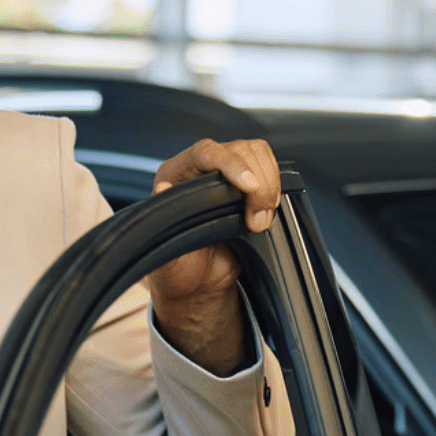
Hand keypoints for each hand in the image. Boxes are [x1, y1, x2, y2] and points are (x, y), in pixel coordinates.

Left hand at [144, 138, 279, 372]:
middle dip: (257, 183)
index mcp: (174, 177)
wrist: (198, 285)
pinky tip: (267, 209)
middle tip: (257, 220)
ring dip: (268, 184)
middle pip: (238, 150)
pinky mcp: (246, 183)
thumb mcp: (166, 258)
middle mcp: (200, 168)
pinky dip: (274, 187)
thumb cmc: (178, 270)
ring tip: (261, 218)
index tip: (249, 186)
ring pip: (256, 154)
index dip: (231, 164)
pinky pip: (268, 168)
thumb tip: (163, 189)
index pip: (205, 152)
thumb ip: (161, 227)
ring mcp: (225, 173)